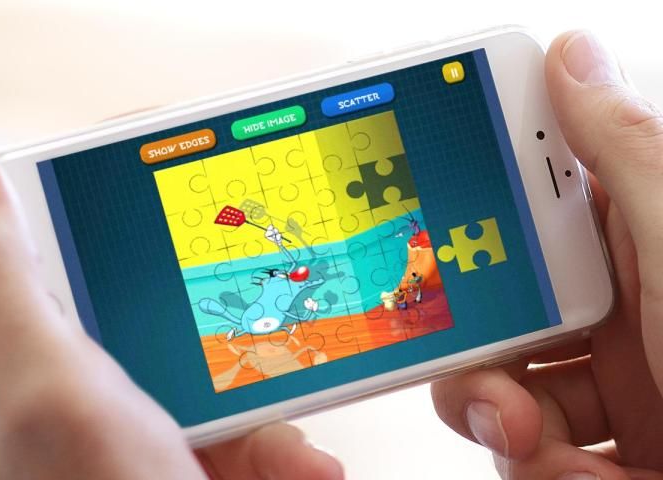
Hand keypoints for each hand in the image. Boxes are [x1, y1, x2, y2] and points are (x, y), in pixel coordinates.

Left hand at [0, 159, 342, 479]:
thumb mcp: (48, 400)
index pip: (5, 252)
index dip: (78, 200)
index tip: (159, 163)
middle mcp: (14, 415)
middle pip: (110, 316)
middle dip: (197, 337)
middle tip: (250, 316)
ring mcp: (85, 452)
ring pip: (173, 381)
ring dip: (245, 417)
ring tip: (288, 460)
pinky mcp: (145, 475)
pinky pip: (206, 439)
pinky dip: (259, 457)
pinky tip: (293, 474)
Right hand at [432, 31, 662, 478]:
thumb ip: (627, 156)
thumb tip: (572, 58)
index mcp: (642, 247)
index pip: (538, 206)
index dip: (481, 207)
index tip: (433, 215)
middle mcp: (620, 311)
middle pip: (498, 305)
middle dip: (479, 346)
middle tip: (490, 367)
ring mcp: (607, 384)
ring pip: (497, 381)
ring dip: (499, 415)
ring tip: (534, 440)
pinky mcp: (591, 449)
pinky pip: (523, 446)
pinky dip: (534, 465)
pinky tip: (574, 473)